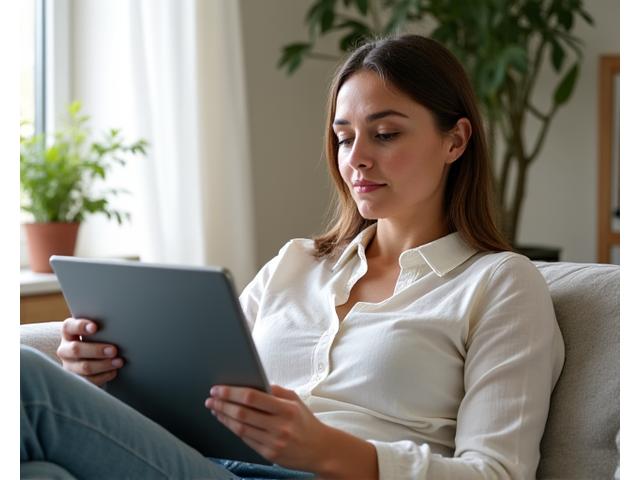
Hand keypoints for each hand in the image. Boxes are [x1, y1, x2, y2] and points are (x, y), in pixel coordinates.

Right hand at [56, 317, 123, 385]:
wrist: (89, 356)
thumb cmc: (95, 338)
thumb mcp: (95, 331)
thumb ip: (101, 328)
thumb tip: (118, 327)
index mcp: (68, 333)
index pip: (69, 326)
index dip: (80, 326)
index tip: (95, 327)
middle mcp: (65, 349)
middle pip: (76, 349)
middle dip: (97, 350)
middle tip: (114, 350)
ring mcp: (69, 366)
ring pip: (84, 367)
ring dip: (103, 365)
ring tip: (119, 362)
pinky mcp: (77, 379)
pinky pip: (89, 380)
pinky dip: (104, 376)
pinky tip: (114, 371)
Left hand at [204, 384, 331, 472]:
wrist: (320, 449)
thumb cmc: (304, 421)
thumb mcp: (295, 400)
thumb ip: (274, 391)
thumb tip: (250, 382)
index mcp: (286, 408)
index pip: (252, 398)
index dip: (231, 392)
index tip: (218, 389)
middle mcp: (280, 426)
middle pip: (242, 413)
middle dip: (222, 405)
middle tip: (211, 398)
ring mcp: (274, 442)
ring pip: (240, 428)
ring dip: (224, 417)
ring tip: (214, 409)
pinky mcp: (270, 454)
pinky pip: (246, 440)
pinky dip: (233, 429)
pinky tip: (226, 421)